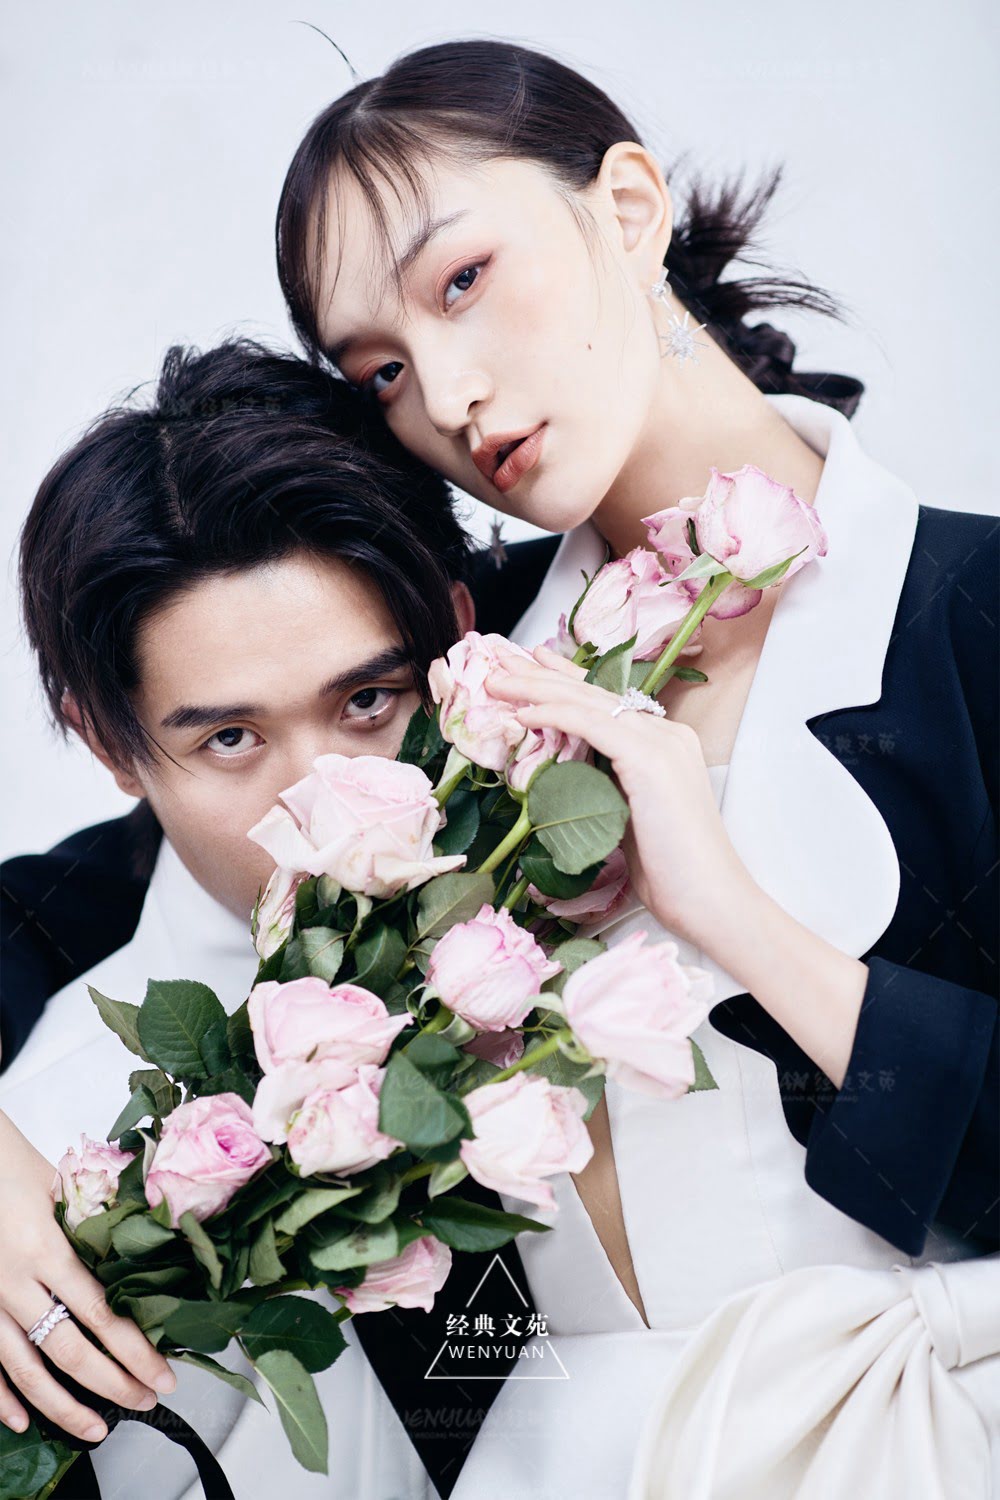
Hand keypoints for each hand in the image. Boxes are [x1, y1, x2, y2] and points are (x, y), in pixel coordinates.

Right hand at [0, 1110, 175, 1440]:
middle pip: (69, 1349)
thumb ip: (100, 1223)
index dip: (135, 1351)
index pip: (101, 1313)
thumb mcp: (65, 1186)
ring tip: (97, 1427)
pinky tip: (23, 1420)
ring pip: (25, 1368)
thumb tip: (158, 1244)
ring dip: (63, 1405)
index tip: (163, 1374)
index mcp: (46, 1246)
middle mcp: (13, 1280)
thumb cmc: (14, 1166)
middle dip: (112, 1382)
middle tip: (145, 1400)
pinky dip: (1, 1397)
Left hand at [488, 644, 751, 945]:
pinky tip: (524, 712)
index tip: (530, 665)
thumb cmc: (672, 872)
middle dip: (540, 674)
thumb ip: (604, 786)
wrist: (711, 900)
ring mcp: (662, 742)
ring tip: (496, 680)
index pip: (606, 701)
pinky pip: (591, 723)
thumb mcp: (627, 817)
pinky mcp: (650, 759)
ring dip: (536, 688)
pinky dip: (554, 714)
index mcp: (664, 743)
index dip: (564, 680)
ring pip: (588, 701)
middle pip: (593, 693)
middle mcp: (666, 733)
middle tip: (498, 661)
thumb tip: (565, 774)